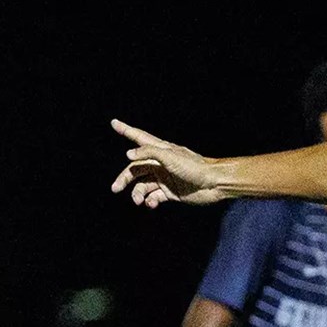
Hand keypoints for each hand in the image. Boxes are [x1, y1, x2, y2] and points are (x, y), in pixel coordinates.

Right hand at [109, 119, 227, 207]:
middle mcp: (160, 164)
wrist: (213, 184)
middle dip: (124, 178)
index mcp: (160, 150)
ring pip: (143, 185)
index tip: (113, 122)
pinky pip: (154, 197)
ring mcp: (164, 178)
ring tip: (138, 200)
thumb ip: (149, 153)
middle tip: (115, 188)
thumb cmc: (194, 167)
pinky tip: (151, 204)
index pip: (139, 138)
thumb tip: (128, 155)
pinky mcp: (170, 192)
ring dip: (137, 193)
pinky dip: (150, 201)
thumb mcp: (170, 156)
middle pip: (135, 169)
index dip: (126, 130)